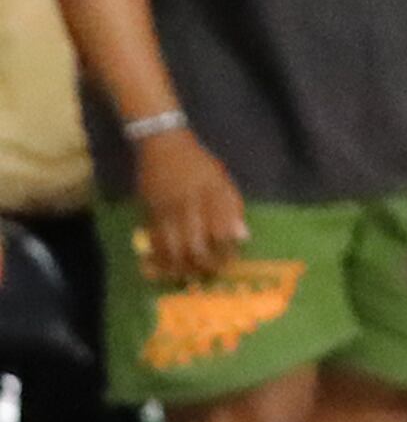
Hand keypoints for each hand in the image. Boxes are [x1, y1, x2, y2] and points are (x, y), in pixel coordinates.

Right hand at [133, 124, 248, 284]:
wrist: (161, 145)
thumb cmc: (198, 163)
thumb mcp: (222, 179)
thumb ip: (232, 208)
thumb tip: (242, 238)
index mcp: (211, 195)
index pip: (222, 232)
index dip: (227, 252)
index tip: (231, 262)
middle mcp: (188, 204)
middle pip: (196, 245)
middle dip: (204, 265)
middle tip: (210, 274)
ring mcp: (166, 210)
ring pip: (172, 248)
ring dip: (180, 268)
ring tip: (188, 277)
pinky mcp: (148, 213)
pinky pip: (153, 242)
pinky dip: (159, 259)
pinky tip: (165, 268)